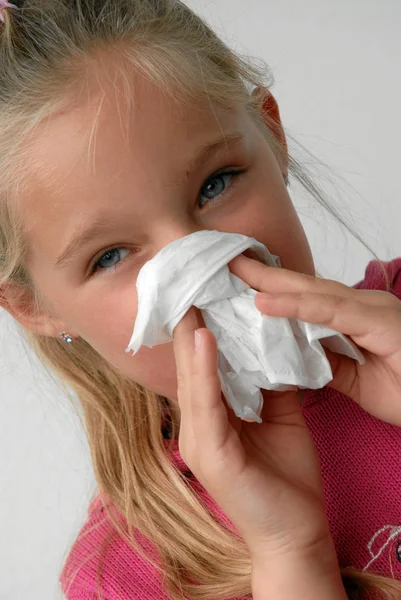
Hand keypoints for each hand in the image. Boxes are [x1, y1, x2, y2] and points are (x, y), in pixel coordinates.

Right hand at [173, 308, 333, 559]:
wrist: (294, 531)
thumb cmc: (286, 477)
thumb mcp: (281, 418)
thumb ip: (270, 384)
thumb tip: (274, 347)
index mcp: (211, 417)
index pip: (201, 364)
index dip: (199, 327)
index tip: (204, 289)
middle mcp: (198, 425)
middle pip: (190, 365)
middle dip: (190, 322)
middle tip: (191, 279)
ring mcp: (199, 441)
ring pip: (192, 379)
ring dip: (191, 337)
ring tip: (192, 297)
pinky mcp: (211, 454)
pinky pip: (206, 403)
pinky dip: (205, 369)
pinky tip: (204, 338)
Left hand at [230, 254, 400, 426]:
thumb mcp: (357, 381)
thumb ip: (329, 363)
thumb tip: (298, 357)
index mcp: (352, 318)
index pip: (303, 298)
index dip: (268, 288)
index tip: (233, 281)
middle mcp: (359, 306)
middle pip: (301, 287)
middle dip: (260, 274)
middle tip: (222, 261)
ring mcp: (371, 310)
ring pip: (311, 292)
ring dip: (269, 281)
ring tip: (232, 271)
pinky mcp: (380, 323)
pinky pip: (330, 312)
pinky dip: (295, 306)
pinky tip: (264, 302)